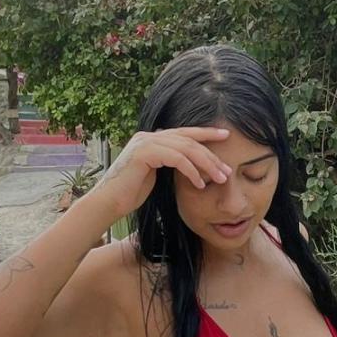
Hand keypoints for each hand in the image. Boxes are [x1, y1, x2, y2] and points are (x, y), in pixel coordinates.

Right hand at [92, 127, 232, 215]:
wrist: (109, 203)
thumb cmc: (130, 193)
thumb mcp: (155, 175)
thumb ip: (168, 163)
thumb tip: (189, 164)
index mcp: (152, 138)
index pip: (184, 133)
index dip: (206, 133)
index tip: (226, 135)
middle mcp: (148, 136)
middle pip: (188, 139)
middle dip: (211, 153)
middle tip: (227, 168)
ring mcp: (145, 142)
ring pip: (185, 148)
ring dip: (206, 164)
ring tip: (220, 178)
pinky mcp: (144, 152)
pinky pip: (176, 159)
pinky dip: (191, 171)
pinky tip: (201, 184)